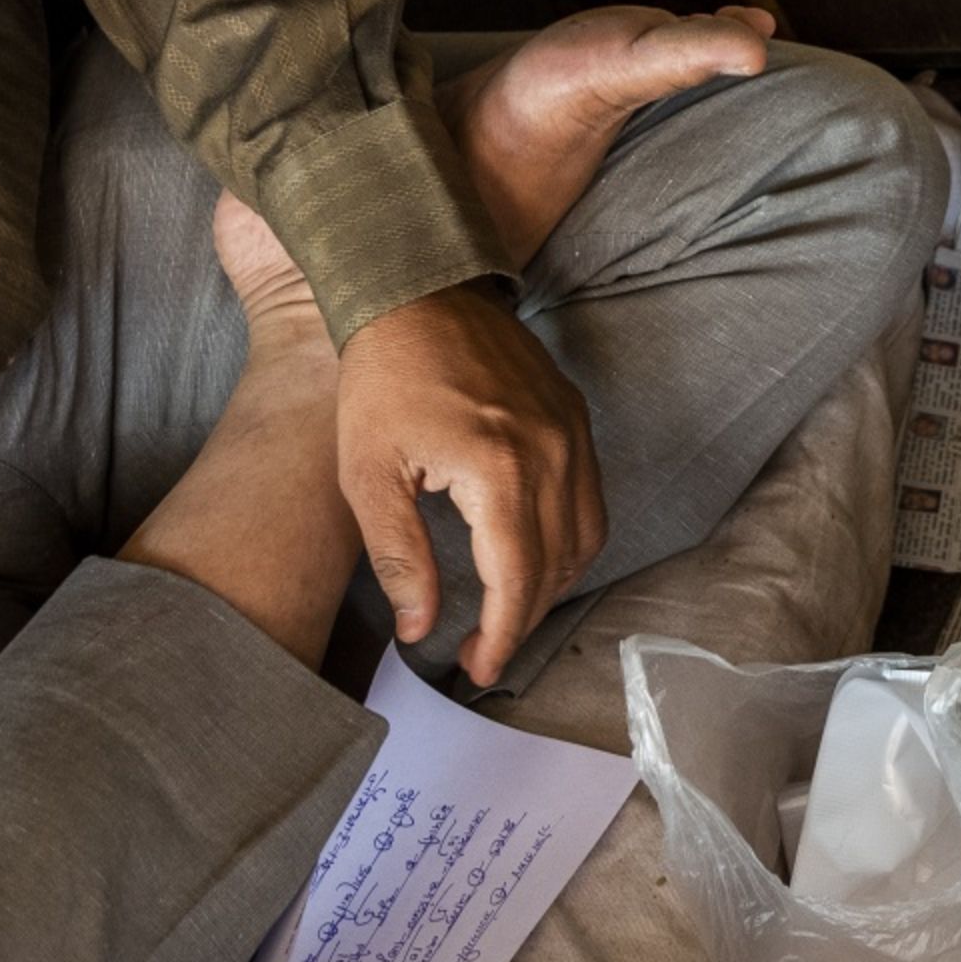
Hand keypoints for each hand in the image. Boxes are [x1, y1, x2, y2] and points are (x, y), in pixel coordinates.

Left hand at [334, 285, 603, 681]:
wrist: (420, 292)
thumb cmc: (383, 380)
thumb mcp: (370, 474)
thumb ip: (400, 556)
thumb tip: (421, 628)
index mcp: (499, 470)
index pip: (518, 579)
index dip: (502, 635)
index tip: (478, 669)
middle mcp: (552, 454)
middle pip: (557, 566)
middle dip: (522, 620)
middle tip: (479, 650)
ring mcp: (573, 434)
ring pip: (586, 538)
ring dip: (550, 585)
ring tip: (505, 610)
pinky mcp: (577, 419)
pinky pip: (591, 500)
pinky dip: (569, 542)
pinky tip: (531, 555)